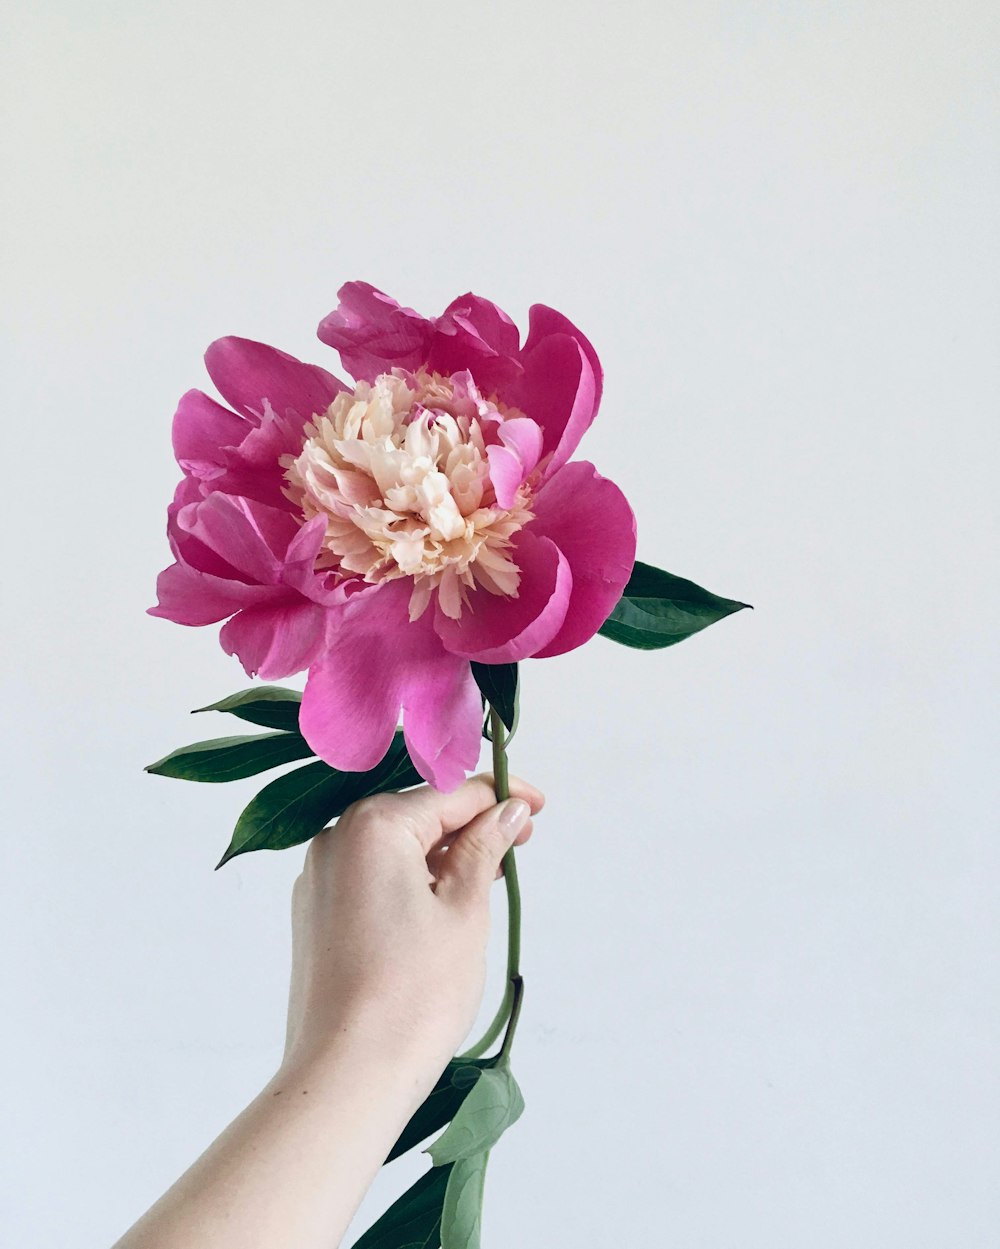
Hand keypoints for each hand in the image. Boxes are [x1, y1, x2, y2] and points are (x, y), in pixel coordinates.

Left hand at [282, 772, 543, 1086]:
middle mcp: (336, 839)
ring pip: (395, 846)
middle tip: (520, 848)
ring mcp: (318, 878)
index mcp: (372, 826)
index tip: (538, 809)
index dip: (500, 796)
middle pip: (418, 814)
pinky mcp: (315, 914)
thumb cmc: (414, 994)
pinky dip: (412, 880)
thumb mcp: (465, 910)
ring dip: (443, 855)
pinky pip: (372, 877)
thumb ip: (485, 849)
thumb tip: (507, 811)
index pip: (449, 793)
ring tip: (489, 879)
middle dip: (471, 826)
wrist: (347, 1076)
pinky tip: (444, 906)